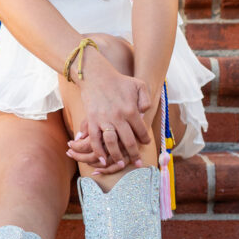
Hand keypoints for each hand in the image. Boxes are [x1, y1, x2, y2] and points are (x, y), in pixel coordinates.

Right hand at [70, 52, 153, 169]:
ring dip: (117, 156)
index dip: (145, 139)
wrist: (95, 75)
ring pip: (112, 143)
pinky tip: (102, 159)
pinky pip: (95, 140)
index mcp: (131, 110)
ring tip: (121, 163)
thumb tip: (145, 113)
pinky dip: (98, 151)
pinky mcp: (92, 120)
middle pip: (128, 141)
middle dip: (134, 154)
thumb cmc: (119, 81)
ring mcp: (104, 120)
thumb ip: (146, 99)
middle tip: (138, 163)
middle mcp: (119, 117)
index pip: (141, 131)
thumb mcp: (139, 84)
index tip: (145, 143)